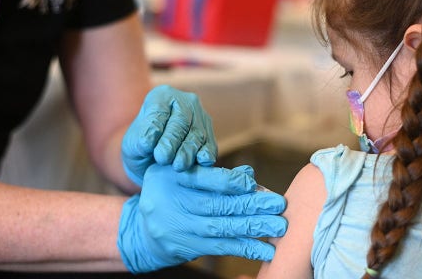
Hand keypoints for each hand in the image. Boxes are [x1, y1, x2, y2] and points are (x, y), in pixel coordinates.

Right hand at [117, 164, 286, 272]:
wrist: (143, 228)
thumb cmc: (172, 191)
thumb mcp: (183, 172)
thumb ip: (214, 173)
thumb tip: (250, 175)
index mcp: (170, 175)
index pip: (203, 179)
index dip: (229, 182)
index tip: (253, 184)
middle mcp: (170, 202)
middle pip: (216, 205)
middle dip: (251, 206)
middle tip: (279, 205)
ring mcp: (177, 228)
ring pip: (221, 229)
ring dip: (253, 229)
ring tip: (278, 227)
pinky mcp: (186, 247)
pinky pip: (219, 248)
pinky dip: (245, 248)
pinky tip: (265, 250)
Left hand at [122, 85, 216, 184]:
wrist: (154, 163)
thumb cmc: (141, 148)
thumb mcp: (132, 144)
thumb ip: (140, 141)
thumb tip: (148, 143)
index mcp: (162, 96)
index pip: (159, 110)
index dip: (154, 128)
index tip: (147, 146)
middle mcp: (185, 102)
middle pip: (181, 121)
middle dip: (172, 141)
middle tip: (162, 158)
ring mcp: (201, 119)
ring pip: (197, 134)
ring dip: (188, 151)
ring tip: (177, 166)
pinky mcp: (211, 138)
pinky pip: (210, 146)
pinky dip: (205, 155)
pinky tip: (199, 163)